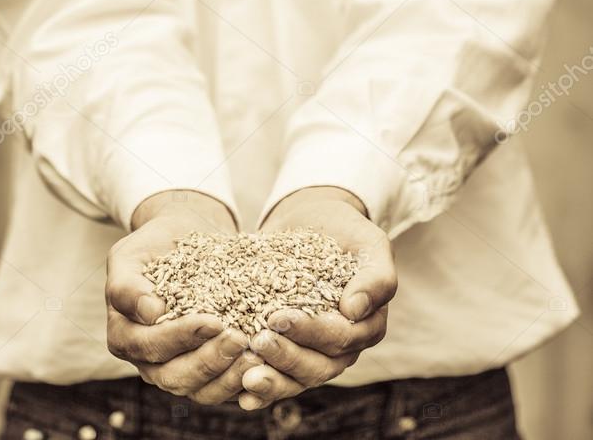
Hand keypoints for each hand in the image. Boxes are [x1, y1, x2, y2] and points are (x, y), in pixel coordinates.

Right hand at [106, 190, 263, 404]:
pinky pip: (222, 388)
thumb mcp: (130, 255)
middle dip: (209, 361)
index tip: (213, 321)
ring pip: (201, 390)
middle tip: (239, 338)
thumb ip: (128, 285)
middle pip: (176, 377)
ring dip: (229, 377)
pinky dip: (243, 382)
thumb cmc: (154, 244)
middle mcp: (148, 361)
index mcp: (124, 337)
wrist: (182, 238)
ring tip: (256, 356)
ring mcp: (176, 369)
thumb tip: (150, 314)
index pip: (151, 347)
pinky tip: (265, 366)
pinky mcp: (204, 372)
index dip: (182, 337)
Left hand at [239, 187, 396, 410]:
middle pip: (319, 365)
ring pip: (299, 378)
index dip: (311, 332)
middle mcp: (345, 346)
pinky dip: (263, 391)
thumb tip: (354, 310)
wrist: (314, 220)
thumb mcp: (368, 242)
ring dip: (273, 380)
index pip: (341, 338)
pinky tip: (241, 395)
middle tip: (257, 341)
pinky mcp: (293, 351)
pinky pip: (281, 378)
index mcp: (368, 324)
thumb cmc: (345, 229)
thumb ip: (374, 276)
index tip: (278, 317)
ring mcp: (318, 353)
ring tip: (245, 374)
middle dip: (287, 356)